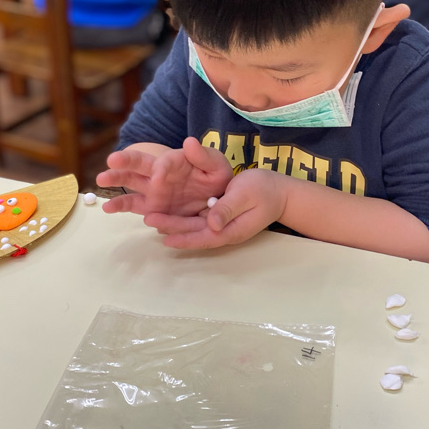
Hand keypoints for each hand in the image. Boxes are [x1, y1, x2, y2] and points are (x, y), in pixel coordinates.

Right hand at [97, 138, 231, 217]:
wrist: (218, 199)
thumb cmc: (217, 176)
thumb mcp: (217, 165)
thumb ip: (203, 156)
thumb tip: (189, 142)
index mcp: (174, 161)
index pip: (163, 162)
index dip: (160, 168)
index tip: (159, 175)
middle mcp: (159, 175)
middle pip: (137, 166)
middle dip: (124, 163)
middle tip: (110, 161)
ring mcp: (153, 191)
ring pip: (131, 185)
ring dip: (116, 182)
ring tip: (100, 182)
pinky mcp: (152, 207)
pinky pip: (134, 206)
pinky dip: (120, 207)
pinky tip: (106, 208)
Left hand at [144, 169, 287, 249]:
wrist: (280, 191)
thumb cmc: (264, 190)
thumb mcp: (246, 195)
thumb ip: (228, 209)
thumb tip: (212, 223)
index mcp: (230, 229)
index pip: (203, 237)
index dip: (182, 237)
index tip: (163, 236)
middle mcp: (224, 230)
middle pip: (194, 233)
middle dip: (171, 228)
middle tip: (148, 218)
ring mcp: (222, 225)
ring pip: (194, 227)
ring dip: (174, 224)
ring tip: (152, 217)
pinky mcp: (221, 216)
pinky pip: (199, 220)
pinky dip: (184, 218)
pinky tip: (169, 213)